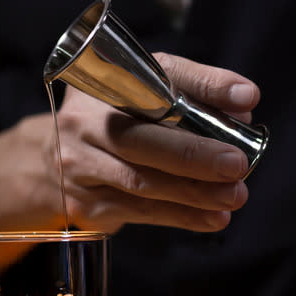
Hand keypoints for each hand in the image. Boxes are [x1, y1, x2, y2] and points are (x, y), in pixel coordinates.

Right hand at [36, 52, 259, 232]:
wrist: (51, 163)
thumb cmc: (110, 123)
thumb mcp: (141, 95)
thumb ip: (192, 93)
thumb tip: (243, 104)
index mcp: (103, 84)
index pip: (156, 76)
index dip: (202, 85)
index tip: (244, 98)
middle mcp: (82, 122)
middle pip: (139, 139)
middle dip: (193, 154)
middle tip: (237, 163)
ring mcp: (79, 165)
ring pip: (140, 182)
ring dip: (192, 193)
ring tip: (233, 196)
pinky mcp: (84, 203)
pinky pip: (137, 211)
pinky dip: (179, 216)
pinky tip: (210, 218)